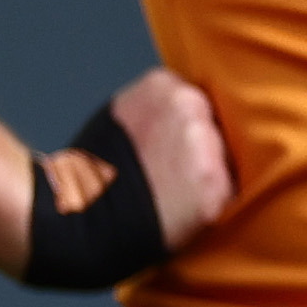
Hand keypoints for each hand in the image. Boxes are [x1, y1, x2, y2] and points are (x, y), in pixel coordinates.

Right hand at [103, 65, 234, 251]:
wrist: (76, 221)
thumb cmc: (88, 176)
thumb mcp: (116, 118)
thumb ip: (153, 112)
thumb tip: (174, 121)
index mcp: (162, 85)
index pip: (196, 100)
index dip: (187, 129)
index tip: (173, 149)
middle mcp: (189, 107)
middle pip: (217, 126)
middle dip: (204, 149)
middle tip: (175, 176)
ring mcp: (204, 146)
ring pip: (228, 160)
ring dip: (210, 177)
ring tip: (176, 197)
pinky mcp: (215, 187)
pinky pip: (230, 195)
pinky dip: (213, 206)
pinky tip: (183, 214)